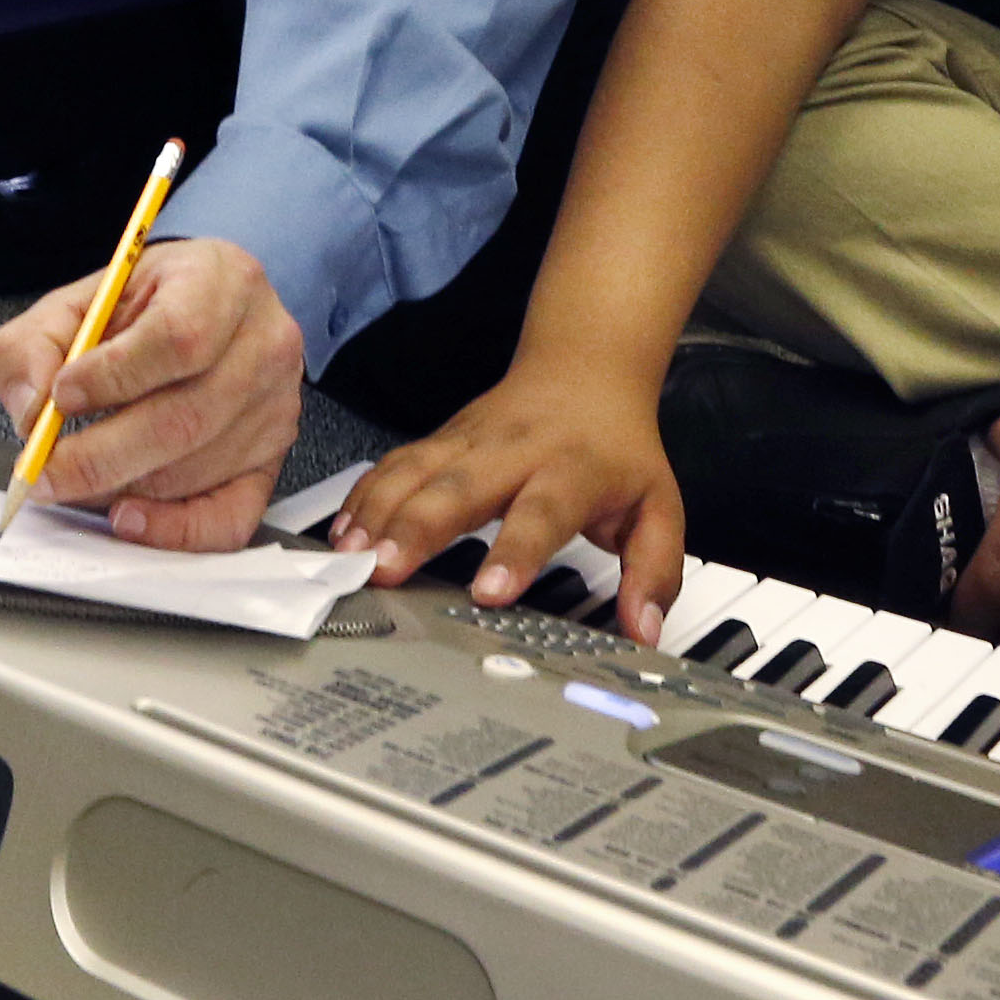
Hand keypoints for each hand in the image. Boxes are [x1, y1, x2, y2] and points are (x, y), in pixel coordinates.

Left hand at [0, 238, 304, 550]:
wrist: (206, 312)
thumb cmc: (148, 307)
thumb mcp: (79, 300)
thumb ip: (33, 345)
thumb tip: (29, 408)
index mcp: (219, 281)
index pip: (178, 337)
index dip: (114, 375)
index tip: (61, 395)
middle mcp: (263, 343)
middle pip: (185, 417)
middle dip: (99, 455)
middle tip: (43, 470)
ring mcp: (275, 407)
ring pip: (194, 468)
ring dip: (120, 486)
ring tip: (72, 478)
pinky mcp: (273, 460)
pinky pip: (230, 516)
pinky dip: (172, 530)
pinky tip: (127, 517)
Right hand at [340, 364, 688, 644]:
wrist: (585, 369)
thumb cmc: (618, 449)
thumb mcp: (658, 508)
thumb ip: (654, 572)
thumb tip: (645, 630)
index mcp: (571, 471)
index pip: (541, 514)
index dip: (515, 553)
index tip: (490, 593)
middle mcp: (514, 452)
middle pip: (459, 488)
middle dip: (418, 530)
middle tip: (386, 572)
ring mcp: (469, 442)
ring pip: (415, 472)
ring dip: (378, 514)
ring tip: (349, 559)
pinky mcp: (440, 440)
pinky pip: (393, 464)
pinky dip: (363, 496)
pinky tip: (341, 531)